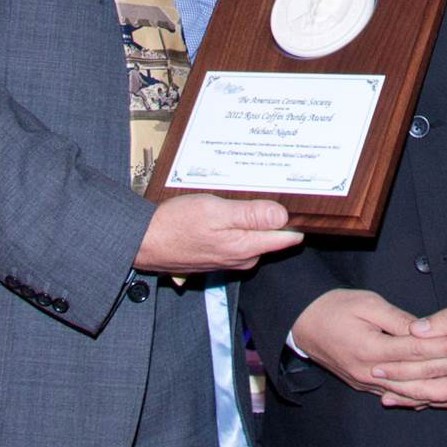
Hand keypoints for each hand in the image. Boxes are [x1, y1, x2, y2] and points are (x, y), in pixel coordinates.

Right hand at [133, 194, 302, 274]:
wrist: (145, 242)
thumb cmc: (177, 224)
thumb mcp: (215, 211)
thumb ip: (250, 215)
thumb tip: (283, 216)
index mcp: (246, 248)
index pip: (287, 237)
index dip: (296, 218)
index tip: (301, 200)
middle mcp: (243, 258)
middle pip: (273, 235)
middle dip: (274, 214)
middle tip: (269, 187)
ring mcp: (231, 259)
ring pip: (254, 235)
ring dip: (253, 217)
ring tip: (243, 195)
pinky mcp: (219, 256)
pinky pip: (239, 238)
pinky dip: (237, 223)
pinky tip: (226, 209)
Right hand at [289, 288, 446, 396]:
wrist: (303, 324)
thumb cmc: (334, 306)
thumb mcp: (366, 303)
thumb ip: (396, 319)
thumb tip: (425, 329)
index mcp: (370, 349)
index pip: (417, 351)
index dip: (446, 346)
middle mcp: (371, 373)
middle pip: (419, 381)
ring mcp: (368, 385)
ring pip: (413, 396)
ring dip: (445, 397)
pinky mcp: (367, 387)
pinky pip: (401, 398)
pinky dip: (424, 400)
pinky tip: (445, 400)